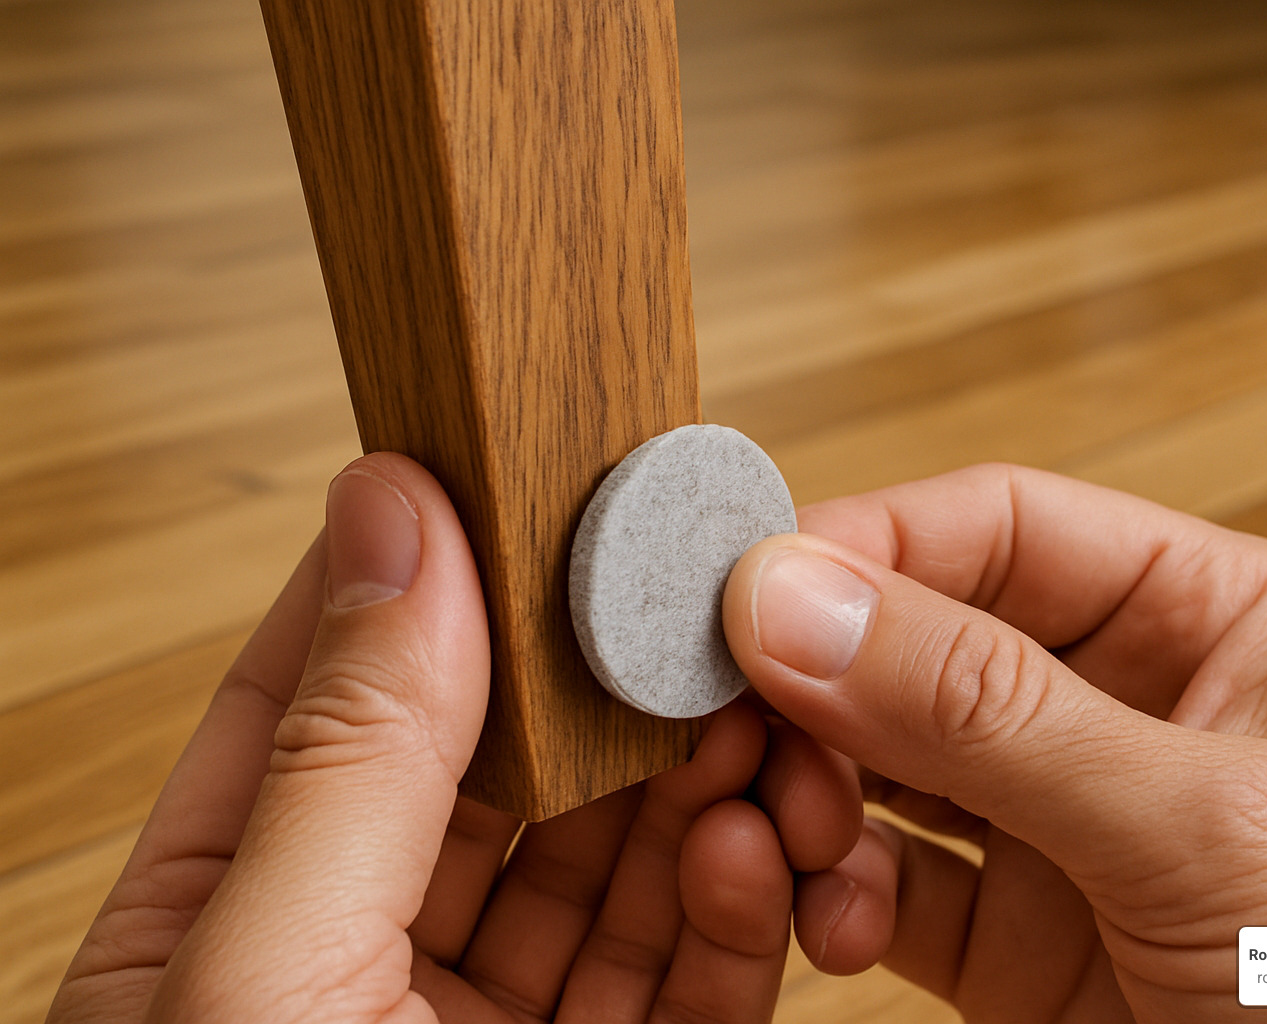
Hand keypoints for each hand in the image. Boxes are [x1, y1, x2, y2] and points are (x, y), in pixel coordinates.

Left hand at [47, 452, 854, 1023]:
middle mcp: (360, 966)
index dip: (424, 580)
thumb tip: (388, 519)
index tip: (525, 484)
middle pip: (499, 772)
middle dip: (604, 692)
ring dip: (689, 787)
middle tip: (694, 618)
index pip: (327, 689)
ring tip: (754, 726)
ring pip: (609, 864)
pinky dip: (731, 906)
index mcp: (228, 917)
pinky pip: (683, 977)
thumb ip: (346, 754)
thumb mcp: (272, 984)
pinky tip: (757, 844)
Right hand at [722, 463, 1266, 1023]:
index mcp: (1209, 621)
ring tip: (775, 831)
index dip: (869, 544)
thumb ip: (990, 713)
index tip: (749, 589)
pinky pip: (884, 886)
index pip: (1001, 528)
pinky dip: (827, 893)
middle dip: (819, 684)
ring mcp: (1060, 825)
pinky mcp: (1016, 943)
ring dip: (807, 790)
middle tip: (730, 723)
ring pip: (882, 764)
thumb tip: (794, 598)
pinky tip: (820, 914)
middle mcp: (1122, 708)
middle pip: (919, 642)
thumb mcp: (1203, 826)